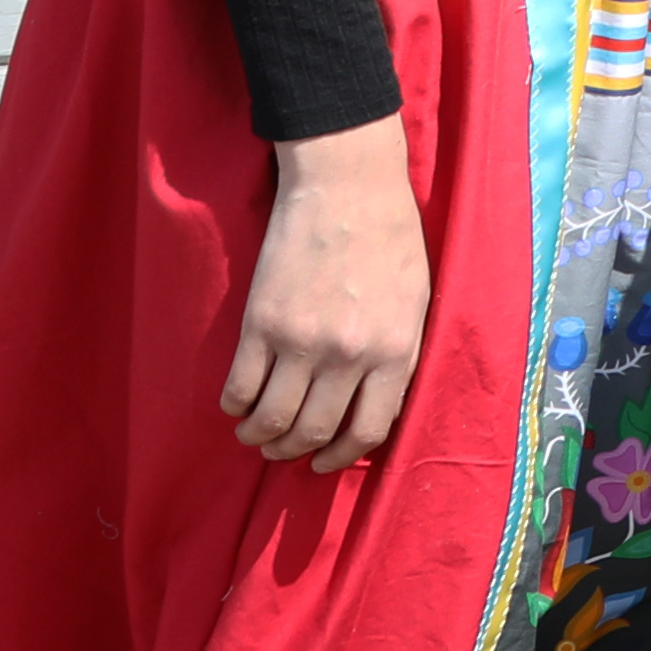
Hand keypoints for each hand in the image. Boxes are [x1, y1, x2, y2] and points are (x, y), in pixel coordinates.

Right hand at [227, 117, 431, 471]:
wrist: (347, 187)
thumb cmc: (389, 238)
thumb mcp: (416, 301)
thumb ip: (398, 355)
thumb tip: (375, 405)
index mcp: (394, 350)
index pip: (367, 431)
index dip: (341, 456)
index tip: (324, 463)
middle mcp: (348, 355)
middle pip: (313, 431)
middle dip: (294, 452)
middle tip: (283, 452)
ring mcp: (301, 341)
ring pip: (272, 419)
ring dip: (259, 438)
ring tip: (254, 436)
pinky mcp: (261, 323)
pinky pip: (240, 386)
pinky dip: (234, 406)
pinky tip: (236, 405)